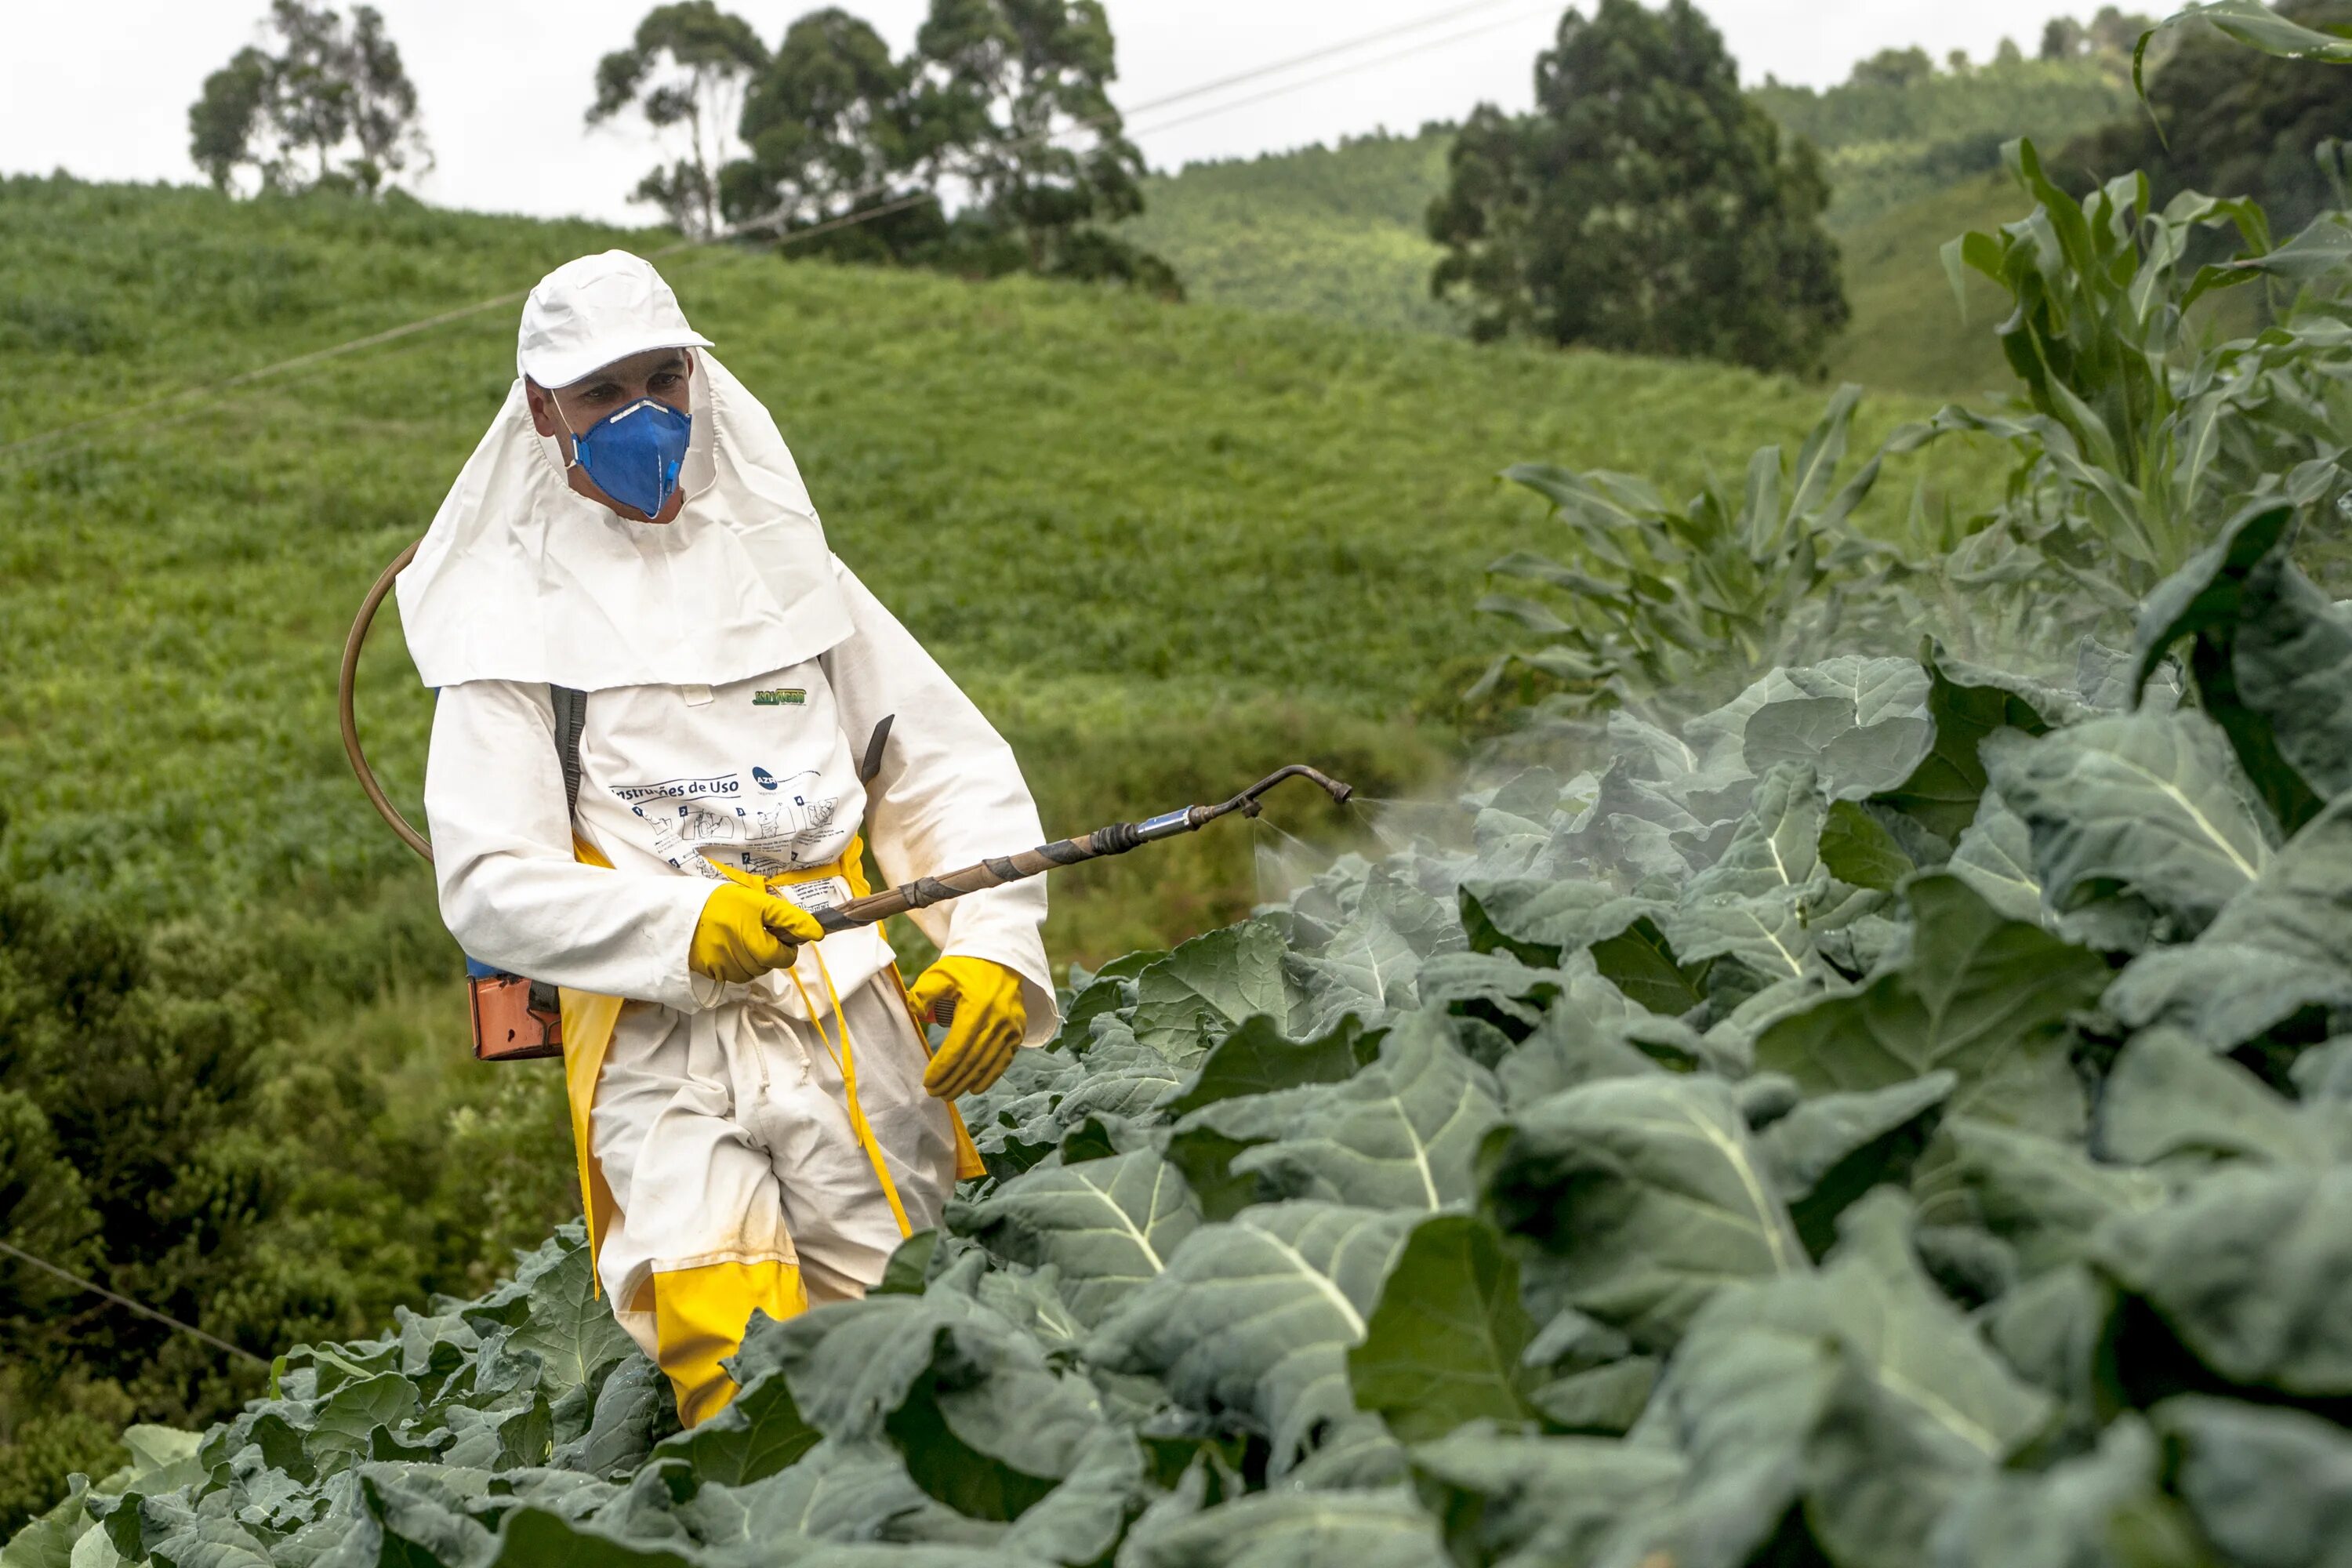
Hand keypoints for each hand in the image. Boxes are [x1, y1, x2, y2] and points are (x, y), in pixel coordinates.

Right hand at [689, 883, 825, 985]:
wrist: (682, 906)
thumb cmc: (725, 901)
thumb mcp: (761, 903)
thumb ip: (790, 919)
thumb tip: (818, 933)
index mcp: (755, 940)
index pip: (784, 957)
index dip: (784, 945)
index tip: (774, 933)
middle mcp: (739, 957)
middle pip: (767, 967)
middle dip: (767, 953)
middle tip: (753, 933)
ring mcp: (723, 967)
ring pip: (750, 974)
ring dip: (750, 961)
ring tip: (737, 939)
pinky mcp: (708, 971)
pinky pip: (730, 976)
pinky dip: (733, 965)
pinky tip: (724, 947)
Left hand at [907, 956, 1026, 1098]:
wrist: (1000, 958)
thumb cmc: (966, 967)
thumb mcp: (940, 973)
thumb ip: (923, 993)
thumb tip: (916, 1013)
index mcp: (978, 1007)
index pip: (957, 1048)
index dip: (942, 1069)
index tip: (927, 1082)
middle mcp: (998, 1020)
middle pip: (971, 1061)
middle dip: (951, 1081)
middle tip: (934, 1093)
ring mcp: (1011, 1028)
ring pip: (987, 1064)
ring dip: (967, 1083)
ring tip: (949, 1093)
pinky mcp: (1018, 1032)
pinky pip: (1003, 1061)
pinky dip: (989, 1077)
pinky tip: (974, 1088)